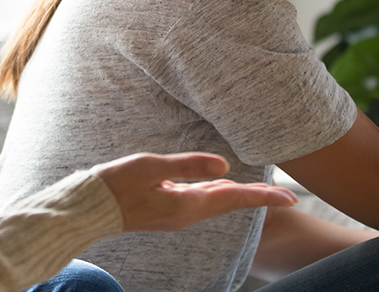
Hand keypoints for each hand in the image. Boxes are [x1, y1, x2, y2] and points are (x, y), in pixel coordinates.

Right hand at [92, 152, 296, 231]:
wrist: (87, 210)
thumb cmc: (114, 185)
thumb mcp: (151, 167)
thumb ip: (188, 166)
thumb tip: (225, 165)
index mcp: (186, 206)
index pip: (233, 198)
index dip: (263, 196)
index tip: (291, 198)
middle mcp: (185, 214)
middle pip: (229, 202)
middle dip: (257, 196)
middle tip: (286, 195)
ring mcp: (174, 214)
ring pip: (215, 202)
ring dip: (238, 195)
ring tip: (262, 190)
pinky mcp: (164, 210)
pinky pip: (200, 202)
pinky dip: (217, 193)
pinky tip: (219, 186)